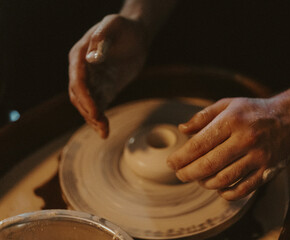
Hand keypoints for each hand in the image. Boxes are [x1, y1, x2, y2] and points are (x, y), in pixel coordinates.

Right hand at [68, 14, 147, 137]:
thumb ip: (102, 37)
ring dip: (93, 118)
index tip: (94, 110)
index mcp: (80, 55)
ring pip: (87, 105)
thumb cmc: (124, 27)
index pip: (78, 79)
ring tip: (104, 131)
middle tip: (101, 123)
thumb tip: (92, 58)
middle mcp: (83, 71)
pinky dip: (100, 119)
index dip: (84, 96)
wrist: (136, 35)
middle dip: (88, 111)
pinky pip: (99, 106)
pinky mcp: (105, 89)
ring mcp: (93, 81)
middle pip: (79, 96)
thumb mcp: (114, 24)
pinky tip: (105, 131)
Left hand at [167, 97, 289, 200]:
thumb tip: (183, 130)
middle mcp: (245, 139)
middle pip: (209, 164)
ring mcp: (258, 156)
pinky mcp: (267, 170)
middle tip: (180, 175)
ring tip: (198, 179)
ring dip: (205, 183)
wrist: (289, 118)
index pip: (199, 144)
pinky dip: (227, 192)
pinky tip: (218, 188)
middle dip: (188, 173)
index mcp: (231, 120)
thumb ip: (203, 116)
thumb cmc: (253, 110)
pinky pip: (243, 188)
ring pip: (224, 179)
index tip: (171, 163)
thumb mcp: (227, 104)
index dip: (181, 157)